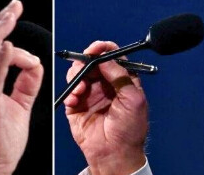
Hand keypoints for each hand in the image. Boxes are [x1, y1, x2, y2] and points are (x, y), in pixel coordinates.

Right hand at [0, 0, 43, 174]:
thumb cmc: (0, 139)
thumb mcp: (19, 103)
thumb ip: (26, 82)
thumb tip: (35, 62)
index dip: (7, 37)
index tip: (21, 31)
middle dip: (1, 22)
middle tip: (14, 5)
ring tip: (11, 14)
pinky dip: (0, 61)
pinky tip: (8, 46)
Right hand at [64, 41, 148, 174]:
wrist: (115, 155)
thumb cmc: (130, 131)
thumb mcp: (133, 99)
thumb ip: (120, 75)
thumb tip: (105, 58)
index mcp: (122, 81)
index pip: (112, 57)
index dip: (104, 49)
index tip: (96, 49)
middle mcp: (105, 85)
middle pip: (92, 62)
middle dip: (86, 61)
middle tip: (84, 64)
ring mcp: (90, 94)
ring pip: (78, 73)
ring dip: (77, 76)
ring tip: (81, 88)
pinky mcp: (76, 105)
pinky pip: (69, 90)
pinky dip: (70, 91)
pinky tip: (75, 99)